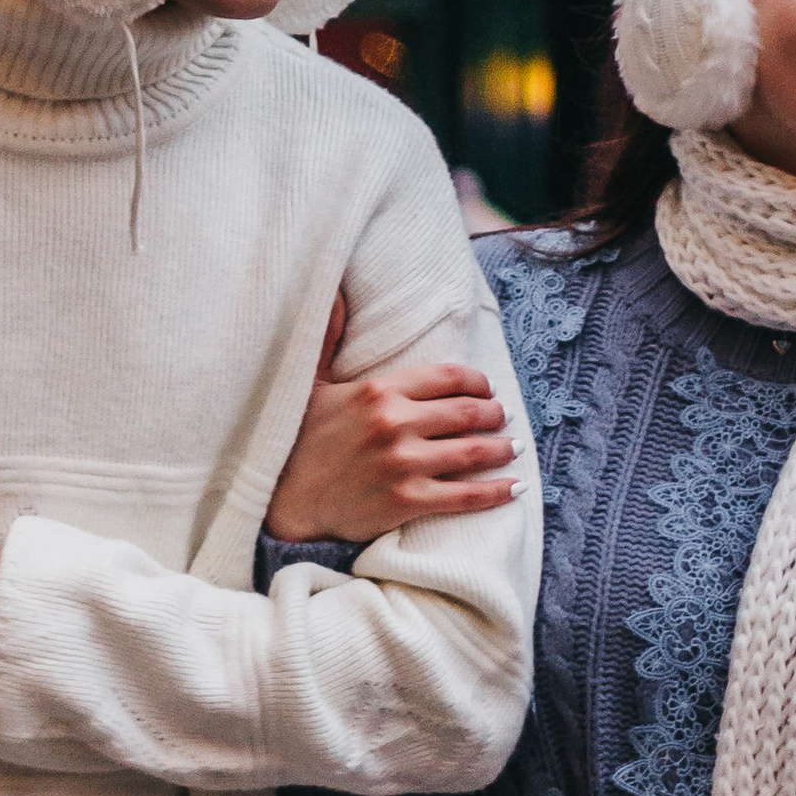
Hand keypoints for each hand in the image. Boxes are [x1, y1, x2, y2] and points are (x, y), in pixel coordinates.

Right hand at [266, 293, 521, 544]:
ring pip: (474, 451)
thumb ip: (330, 338)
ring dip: (501, 448)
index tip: (486, 387)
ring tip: (512, 446)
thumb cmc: (297, 439)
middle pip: (467, 412)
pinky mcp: (408, 501)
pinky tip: (514, 487)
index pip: (448, 377)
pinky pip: (467, 495)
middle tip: (503, 416)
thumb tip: (336, 294)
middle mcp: (395, 424)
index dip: (476, 381)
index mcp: (379, 390)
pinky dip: (497, 491)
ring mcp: (404, 464)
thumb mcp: (312, 383)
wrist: (282, 501)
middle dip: (494, 413)